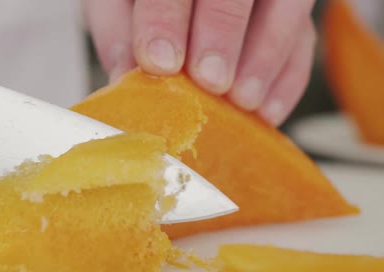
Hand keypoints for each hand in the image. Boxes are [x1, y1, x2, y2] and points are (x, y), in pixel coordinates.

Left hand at [83, 0, 316, 125]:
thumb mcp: (118, 2)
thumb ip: (120, 32)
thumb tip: (126, 79)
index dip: (166, 19)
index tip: (162, 62)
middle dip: (225, 34)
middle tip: (212, 82)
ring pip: (286, 5)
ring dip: (267, 57)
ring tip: (243, 100)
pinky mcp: (292, 7)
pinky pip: (305, 36)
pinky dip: (289, 76)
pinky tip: (266, 109)